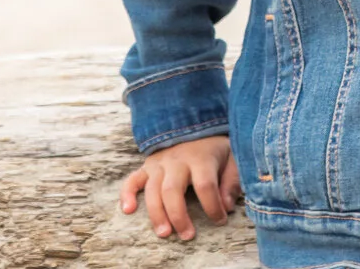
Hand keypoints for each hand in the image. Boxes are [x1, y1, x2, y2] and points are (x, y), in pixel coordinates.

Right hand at [118, 135, 240, 240]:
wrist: (192, 124)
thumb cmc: (214, 148)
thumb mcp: (232, 157)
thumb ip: (232, 181)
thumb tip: (227, 206)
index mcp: (200, 157)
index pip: (205, 185)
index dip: (213, 206)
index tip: (220, 220)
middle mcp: (177, 160)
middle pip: (172, 190)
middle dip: (178, 215)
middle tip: (187, 235)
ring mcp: (159, 163)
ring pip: (152, 190)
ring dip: (157, 214)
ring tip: (164, 233)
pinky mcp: (146, 167)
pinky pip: (132, 180)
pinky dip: (127, 194)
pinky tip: (128, 210)